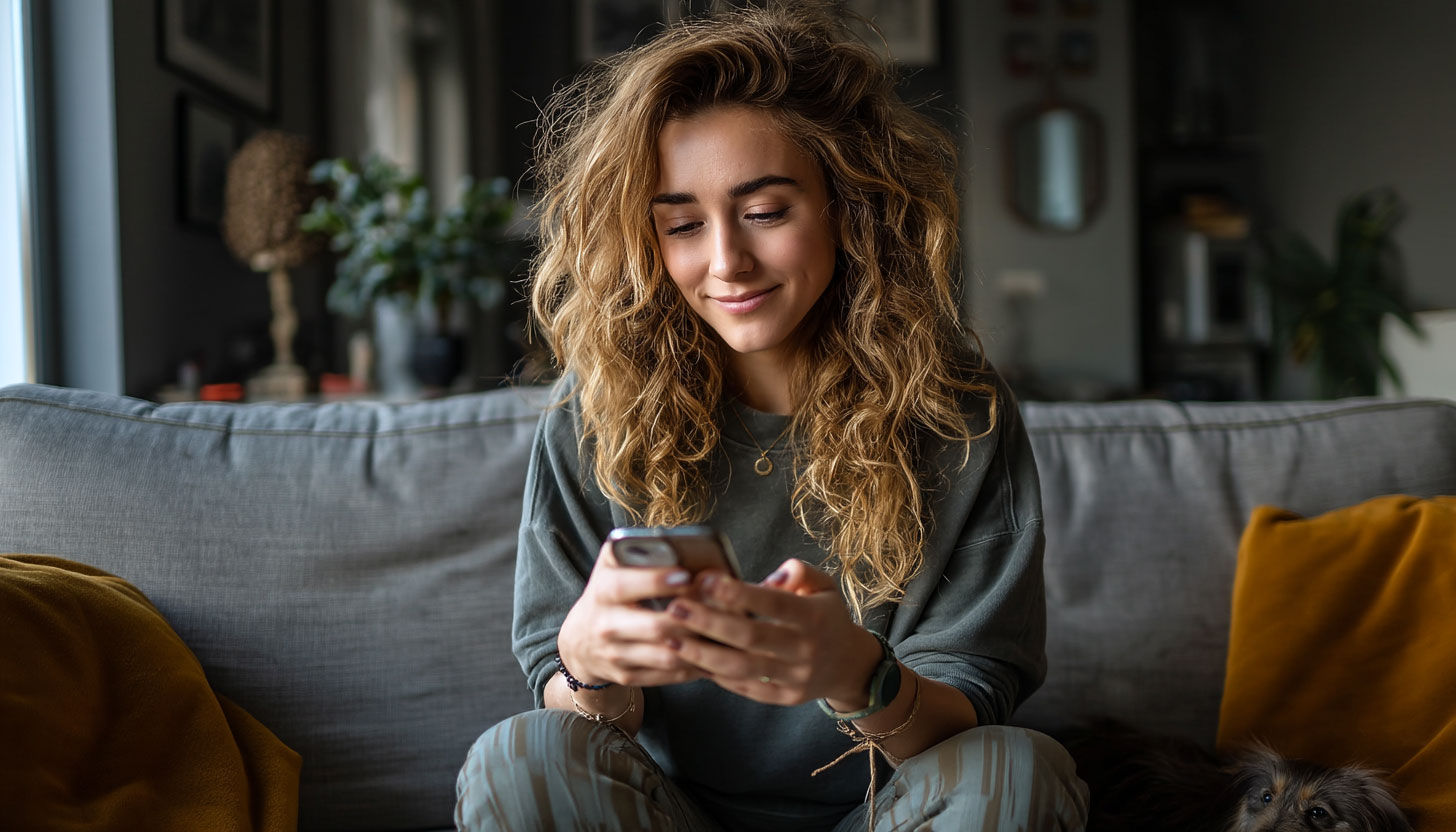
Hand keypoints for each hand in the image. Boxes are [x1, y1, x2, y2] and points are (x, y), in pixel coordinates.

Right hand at [556, 541, 707, 688]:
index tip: (686, 574)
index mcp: (602, 591)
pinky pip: (667, 675)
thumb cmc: (608, 593)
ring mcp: (615, 654)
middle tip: (720, 607)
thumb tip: (678, 542)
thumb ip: (636, 551)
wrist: (580, 639)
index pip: (625, 586)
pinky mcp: (626, 675)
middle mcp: (605, 625)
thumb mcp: (612, 567)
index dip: (656, 581)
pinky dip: (693, 666)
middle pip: (654, 626)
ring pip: (666, 656)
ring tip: (724, 631)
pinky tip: (712, 653)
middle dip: (690, 618)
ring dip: (698, 645)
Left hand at [664, 558, 881, 706]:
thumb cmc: (827, 616)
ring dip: (704, 656)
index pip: (774, 603)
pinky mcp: (785, 698)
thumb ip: (801, 572)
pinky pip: (747, 688)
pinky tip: (692, 662)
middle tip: (675, 609)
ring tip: (672, 641)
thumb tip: (772, 575)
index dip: (739, 593)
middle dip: (709, 623)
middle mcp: (806, 649)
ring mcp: (795, 677)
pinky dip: (718, 677)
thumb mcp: (825, 586)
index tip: (706, 581)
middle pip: (751, 637)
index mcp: (814, 617)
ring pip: (743, 668)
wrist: (849, 665)